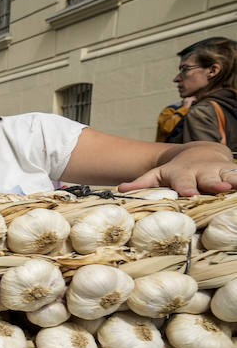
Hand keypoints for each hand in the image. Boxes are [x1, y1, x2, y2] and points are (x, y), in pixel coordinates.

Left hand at [118, 149, 236, 196]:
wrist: (201, 153)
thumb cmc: (175, 171)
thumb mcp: (157, 175)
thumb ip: (141, 183)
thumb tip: (121, 189)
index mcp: (183, 174)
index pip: (184, 182)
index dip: (186, 187)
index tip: (189, 194)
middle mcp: (204, 172)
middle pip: (209, 179)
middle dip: (215, 183)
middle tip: (221, 188)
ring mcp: (221, 172)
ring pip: (231, 176)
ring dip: (236, 181)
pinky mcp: (234, 173)